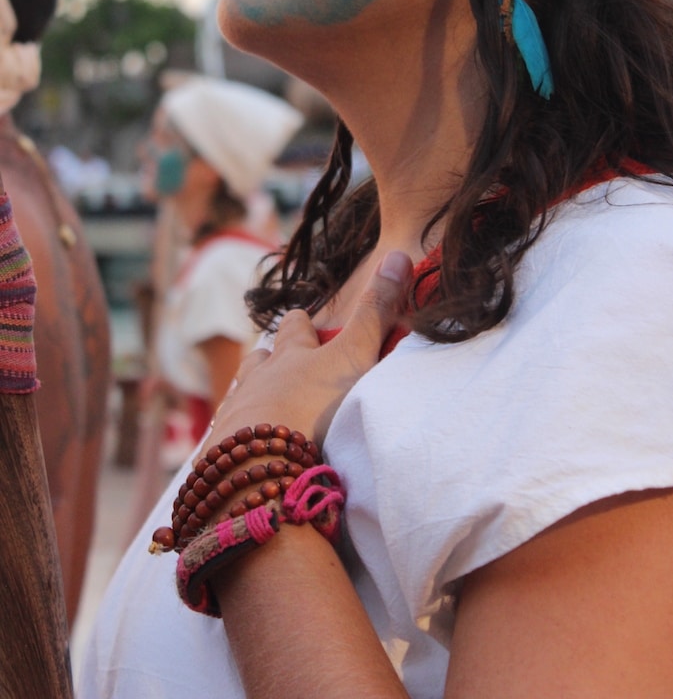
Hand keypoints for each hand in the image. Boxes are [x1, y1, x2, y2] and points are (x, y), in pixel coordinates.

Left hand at [200, 251, 412, 454]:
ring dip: (254, 399)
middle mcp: (257, 378)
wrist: (257, 466)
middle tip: (288, 371)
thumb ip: (375, 313)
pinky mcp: (225, 453)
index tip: (308, 323)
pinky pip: (229, 438)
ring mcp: (236, 415)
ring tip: (268, 410)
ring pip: (242, 395)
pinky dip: (241, 439)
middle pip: (260, 359)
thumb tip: (399, 255)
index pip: (294, 326)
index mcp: (289, 353)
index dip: (302, 325)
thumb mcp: (352, 357)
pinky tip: (249, 450)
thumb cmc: (309, 406)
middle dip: (271, 361)